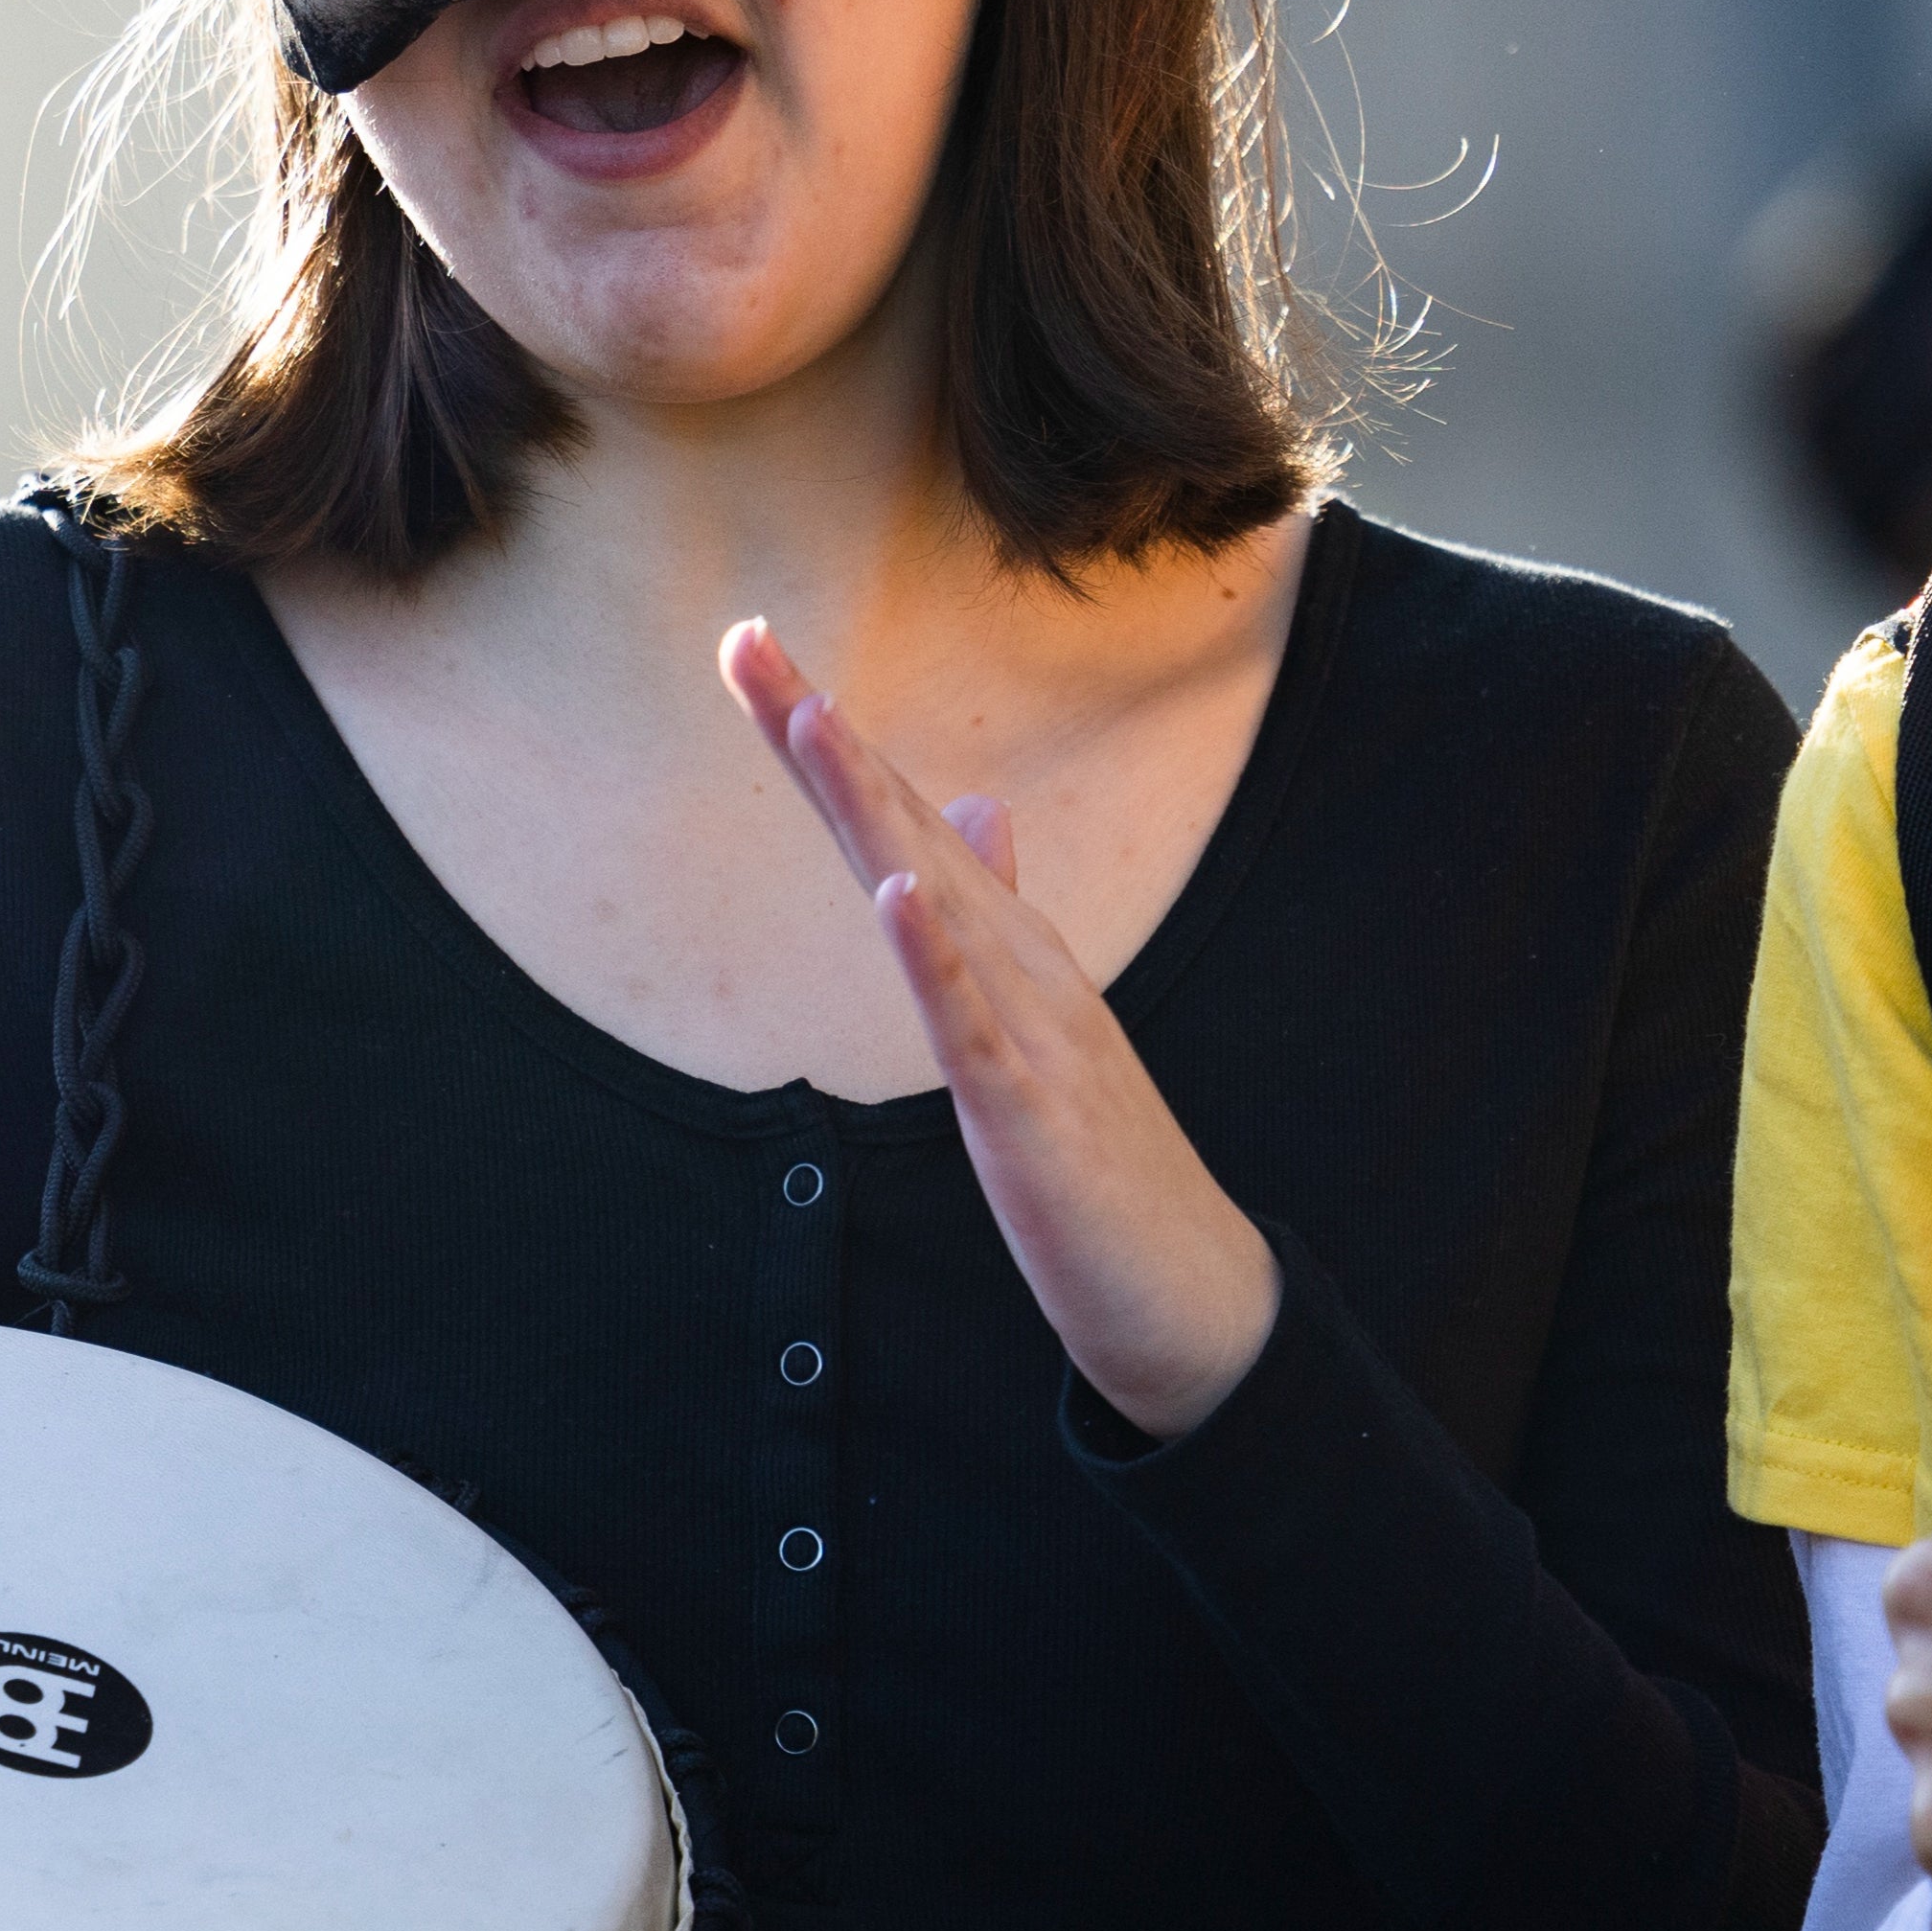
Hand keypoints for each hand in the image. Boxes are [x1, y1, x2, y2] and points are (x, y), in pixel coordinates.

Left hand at [724, 617, 1282, 1439]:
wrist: (1186, 1289)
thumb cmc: (1102, 1160)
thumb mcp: (1035, 1022)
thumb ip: (1002, 914)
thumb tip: (977, 808)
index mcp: (1006, 946)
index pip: (900, 821)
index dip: (824, 740)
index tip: (752, 650)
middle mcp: (1018, 962)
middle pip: (904, 829)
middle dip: (822, 737)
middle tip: (745, 640)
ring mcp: (1030, 1030)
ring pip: (938, 900)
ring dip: (875, 810)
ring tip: (814, 720)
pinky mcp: (1029, 1111)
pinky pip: (972, 1025)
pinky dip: (936, 955)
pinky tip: (900, 893)